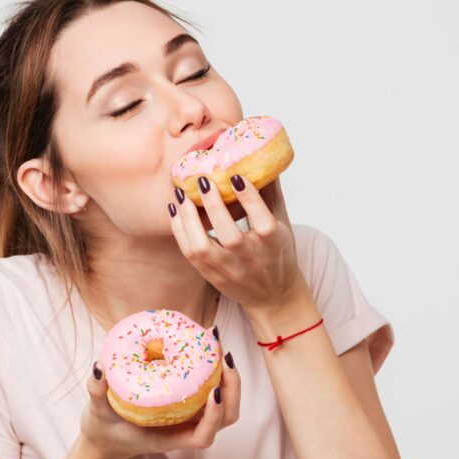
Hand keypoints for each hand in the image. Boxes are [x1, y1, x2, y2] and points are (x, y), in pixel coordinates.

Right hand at [80, 354, 240, 458]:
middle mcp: (186, 428)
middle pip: (226, 416)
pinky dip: (214, 368)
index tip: (214, 392)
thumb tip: (99, 367)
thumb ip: (96, 392)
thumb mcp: (97, 412)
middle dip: (232, 387)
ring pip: (225, 401)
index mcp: (169, 438)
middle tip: (222, 355)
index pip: (203, 437)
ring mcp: (190, 416)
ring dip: (228, 375)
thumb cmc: (106, 428)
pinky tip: (204, 343)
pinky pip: (211, 386)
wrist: (108, 436)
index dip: (214, 416)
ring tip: (216, 344)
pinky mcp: (189, 402)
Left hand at [168, 175, 305, 314]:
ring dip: (188, 220)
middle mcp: (251, 258)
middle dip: (214, 206)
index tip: (235, 176)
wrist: (274, 297)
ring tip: (181, 195)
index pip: (262, 221)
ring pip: (202, 248)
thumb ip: (271, 194)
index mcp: (273, 243)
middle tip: (203, 180)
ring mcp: (230, 270)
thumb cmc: (278, 254)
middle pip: (230, 236)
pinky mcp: (212, 277)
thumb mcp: (283, 224)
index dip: (249, 199)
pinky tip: (175, 211)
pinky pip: (190, 255)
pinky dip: (180, 231)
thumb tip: (264, 161)